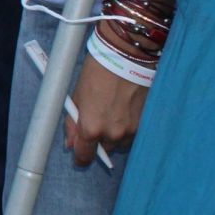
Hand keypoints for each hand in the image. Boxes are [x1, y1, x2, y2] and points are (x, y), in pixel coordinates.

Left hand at [67, 51, 148, 166]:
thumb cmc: (96, 74)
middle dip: (97, 140)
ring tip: (110, 112)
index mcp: (91, 128)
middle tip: (95, 120)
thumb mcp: (76, 97)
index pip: (84, 156)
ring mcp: (131, 130)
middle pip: (103, 149)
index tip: (78, 153)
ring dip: (113, 134)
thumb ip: (73, 123)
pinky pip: (132, 134)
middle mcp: (112, 134)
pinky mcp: (144, 123)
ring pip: (119, 142)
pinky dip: (126, 127)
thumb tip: (70, 144)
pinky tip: (123, 109)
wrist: (125, 58)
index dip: (80, 156)